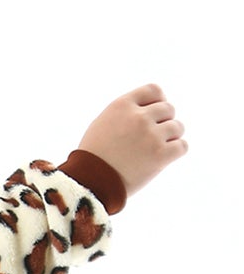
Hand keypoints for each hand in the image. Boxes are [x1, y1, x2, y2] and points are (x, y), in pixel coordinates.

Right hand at [75, 83, 186, 199]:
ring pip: (178, 127)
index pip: (154, 90)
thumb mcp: (102, 122)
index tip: (155, 114)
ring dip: (171, 137)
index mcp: (122, 105)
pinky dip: (176, 151)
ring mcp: (151, 136)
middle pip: (168, 108)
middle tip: (154, 136)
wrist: (89, 183)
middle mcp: (138, 117)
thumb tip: (150, 108)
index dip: (158, 101)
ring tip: (157, 148)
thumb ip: (125, 112)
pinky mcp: (160, 155)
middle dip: (164, 121)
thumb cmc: (93, 155)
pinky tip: (164, 158)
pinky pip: (182, 146)